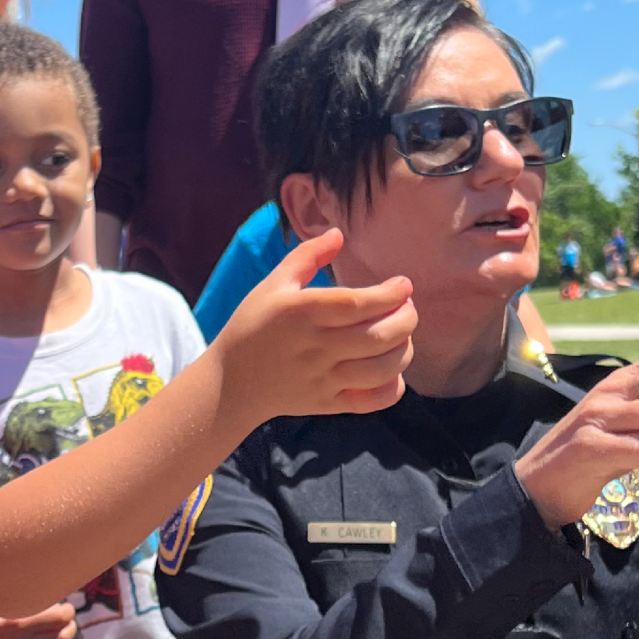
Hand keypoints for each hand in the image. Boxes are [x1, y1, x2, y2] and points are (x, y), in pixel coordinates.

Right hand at [0, 603, 76, 638]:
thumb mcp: (13, 601)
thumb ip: (37, 600)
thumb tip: (62, 601)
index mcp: (22, 624)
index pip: (60, 618)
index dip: (68, 611)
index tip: (67, 607)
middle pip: (63, 637)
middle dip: (70, 627)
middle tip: (68, 620)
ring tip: (57, 630)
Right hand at [213, 228, 416, 423]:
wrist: (230, 382)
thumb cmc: (253, 326)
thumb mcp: (273, 284)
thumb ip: (307, 256)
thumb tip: (339, 234)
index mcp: (302, 313)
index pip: (358, 304)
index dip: (390, 294)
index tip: (403, 285)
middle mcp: (315, 347)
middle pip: (378, 336)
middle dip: (406, 319)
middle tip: (407, 307)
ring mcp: (323, 379)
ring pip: (381, 369)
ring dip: (404, 350)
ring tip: (402, 336)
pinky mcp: (327, 404)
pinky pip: (372, 401)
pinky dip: (392, 387)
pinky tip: (392, 371)